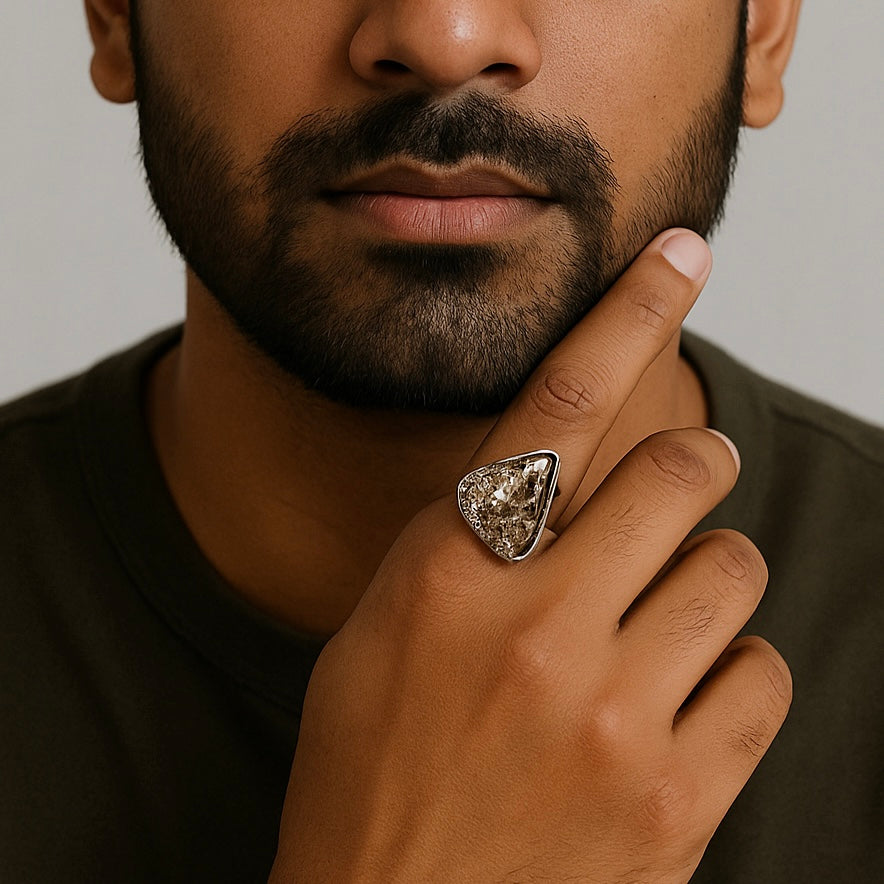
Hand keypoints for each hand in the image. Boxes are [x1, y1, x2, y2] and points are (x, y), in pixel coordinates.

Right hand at [268, 229, 791, 882]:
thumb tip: (553, 485)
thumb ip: (466, 550)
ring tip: (663, 624)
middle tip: (679, 487)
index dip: (627, 314)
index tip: (680, 257)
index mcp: (447, 574)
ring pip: (735, 569)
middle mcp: (535, 627)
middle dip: (691, 467)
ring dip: (709, 578)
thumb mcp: (385, 634)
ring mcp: (611, 714)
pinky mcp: (674, 799)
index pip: (558, 406)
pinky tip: (679, 708)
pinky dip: (735, 675)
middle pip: (680, 469)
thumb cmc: (371, 771)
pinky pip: (763, 677)